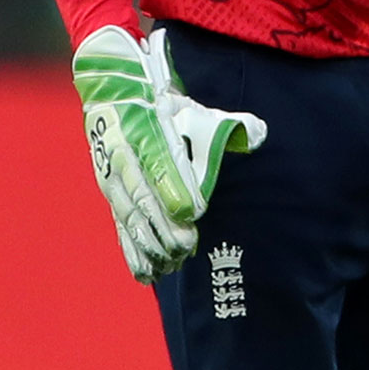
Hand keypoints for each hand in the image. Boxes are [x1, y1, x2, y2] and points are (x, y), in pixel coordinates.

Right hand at [72, 26, 267, 283]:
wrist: (115, 96)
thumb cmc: (163, 106)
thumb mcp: (192, 108)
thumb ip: (223, 124)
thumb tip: (257, 133)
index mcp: (144, 132)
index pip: (159, 164)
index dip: (174, 190)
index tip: (193, 212)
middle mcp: (123, 157)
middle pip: (142, 197)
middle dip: (162, 225)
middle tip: (185, 246)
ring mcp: (112, 180)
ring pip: (128, 217)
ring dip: (149, 243)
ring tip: (171, 263)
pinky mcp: (111, 197)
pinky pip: (120, 227)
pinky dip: (134, 251)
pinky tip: (149, 273)